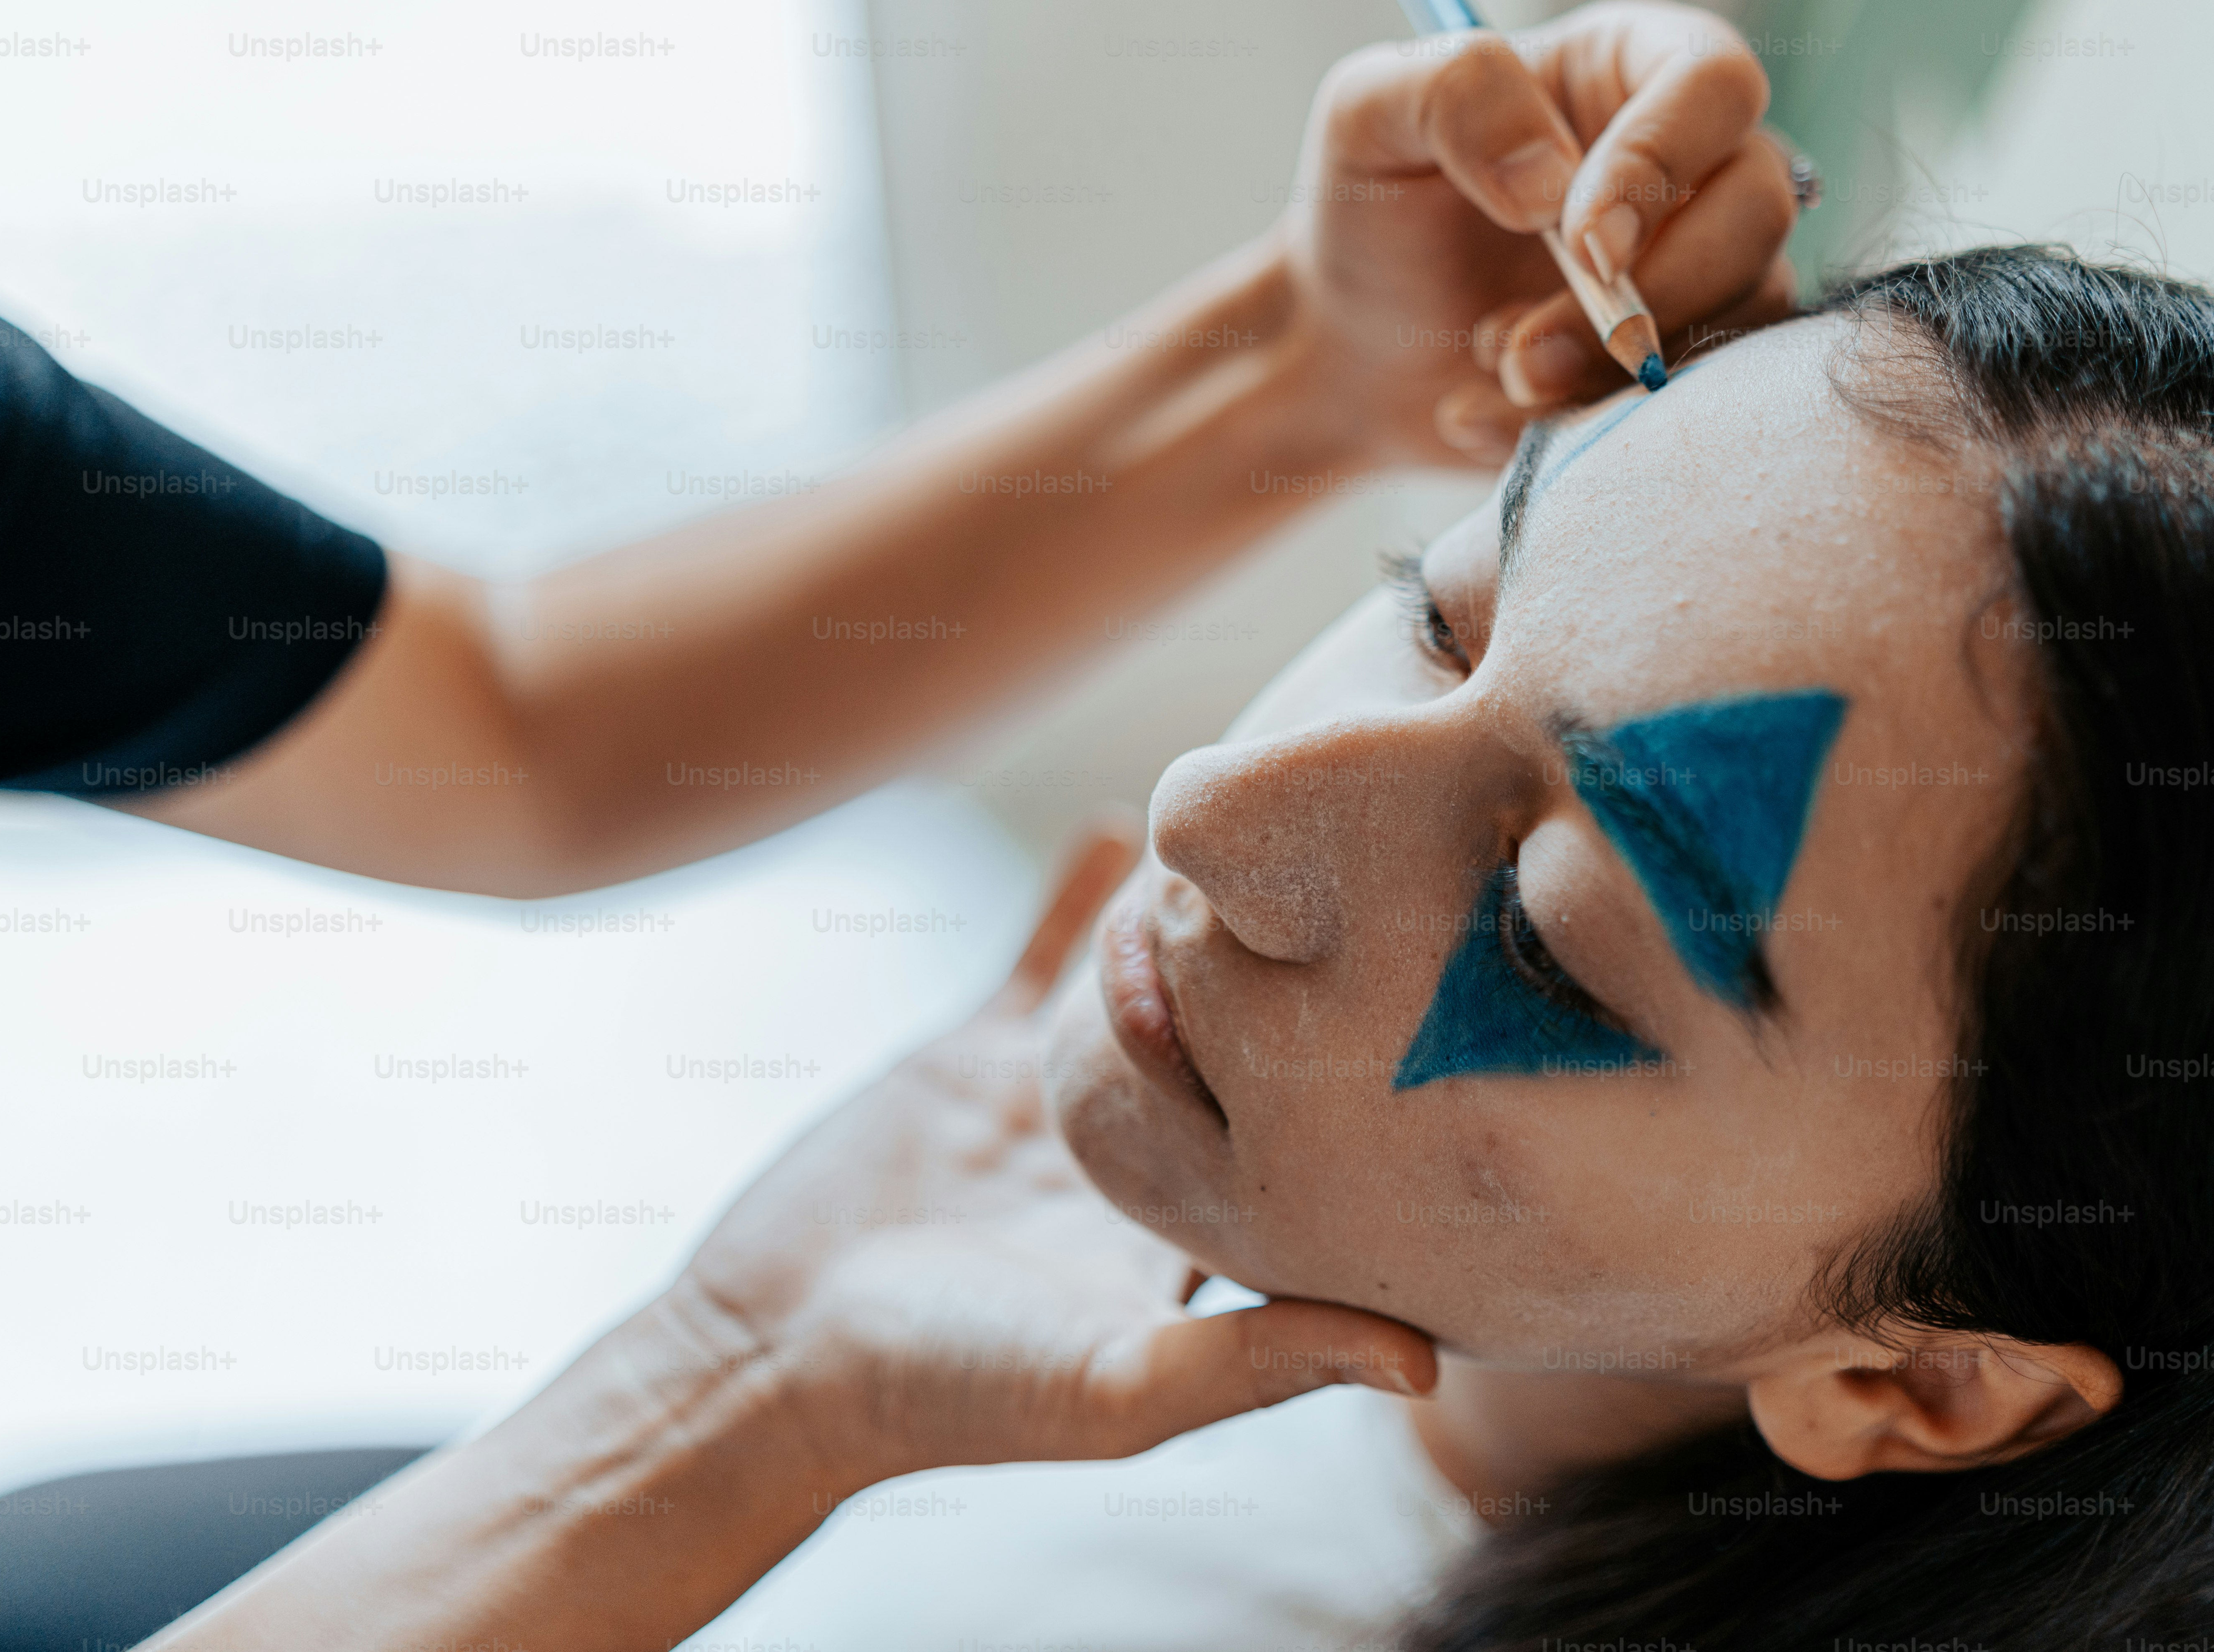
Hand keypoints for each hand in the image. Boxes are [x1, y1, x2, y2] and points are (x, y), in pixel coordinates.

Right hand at [671, 821, 1436, 1487]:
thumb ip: (1265, 1365)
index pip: (1313, 1149)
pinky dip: (1077, 891)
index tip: (1439, 1009)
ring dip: (1194, 922)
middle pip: (1244, 1051)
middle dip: (1300, 979)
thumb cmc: (956, 1392)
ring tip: (1273, 830)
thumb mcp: (1123, 1391)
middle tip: (1379, 880)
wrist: (774, 1355)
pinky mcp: (975, 1054)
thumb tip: (1427, 1366)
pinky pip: (1042, 953)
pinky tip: (1122, 821)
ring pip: (1149, 987)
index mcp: (1195, 1236)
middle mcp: (1142, 1159)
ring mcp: (1057, 1096)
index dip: (1370, 1087)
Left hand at [1276, 0, 1803, 466]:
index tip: (1584, 243)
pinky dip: (1585, 424)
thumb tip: (1552, 182)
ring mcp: (1704, 266)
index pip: (1713, 84)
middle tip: (1523, 347)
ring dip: (1610, 369)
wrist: (1352, 348)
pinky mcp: (1690, 358)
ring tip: (1494, 369)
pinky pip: (1696, 400)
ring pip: (1739, 316)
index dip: (1664, 161)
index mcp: (1634, 68)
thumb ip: (1456, 95)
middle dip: (1649, 295)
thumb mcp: (1367, 113)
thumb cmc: (1370, 210)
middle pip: (1757, 209)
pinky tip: (1485, 415)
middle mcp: (1694, 161)